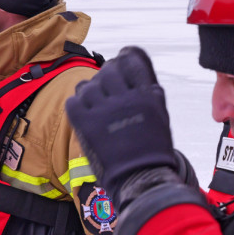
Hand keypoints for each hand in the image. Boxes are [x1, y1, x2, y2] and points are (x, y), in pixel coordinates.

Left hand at [65, 46, 178, 207]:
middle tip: (107, 87)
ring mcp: (105, 111)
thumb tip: (133, 66)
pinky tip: (85, 113)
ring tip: (97, 104)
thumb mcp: (159, 113)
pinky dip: (77, 105)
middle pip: (108, 71)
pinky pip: (74, 101)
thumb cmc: (152, 149)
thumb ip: (146, 89)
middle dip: (107, 75)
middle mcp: (126, 98)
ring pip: (88, 86)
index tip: (122, 58)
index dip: (126, 56)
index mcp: (148, 95)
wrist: (141, 178)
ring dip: (90, 92)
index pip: (133, 60)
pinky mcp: (86, 124)